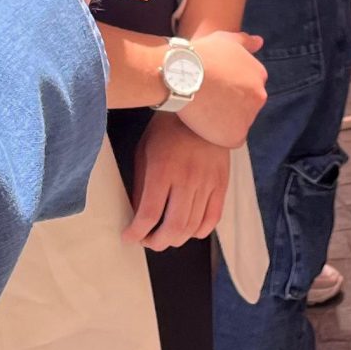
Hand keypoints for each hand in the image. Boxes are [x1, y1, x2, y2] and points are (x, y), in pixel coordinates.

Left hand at [126, 112, 229, 248]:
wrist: (203, 107)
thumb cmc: (167, 129)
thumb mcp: (145, 151)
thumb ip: (142, 185)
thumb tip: (138, 214)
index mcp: (163, 170)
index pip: (149, 214)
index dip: (136, 232)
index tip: (129, 237)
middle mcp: (187, 179)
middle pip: (173, 227)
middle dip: (156, 242)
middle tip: (147, 241)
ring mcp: (208, 183)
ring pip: (192, 227)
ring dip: (175, 239)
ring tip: (164, 236)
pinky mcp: (222, 184)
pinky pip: (212, 219)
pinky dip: (199, 232)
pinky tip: (187, 230)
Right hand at [173, 30, 267, 148]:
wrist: (182, 75)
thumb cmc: (202, 55)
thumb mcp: (225, 40)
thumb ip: (245, 42)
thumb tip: (260, 42)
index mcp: (259, 75)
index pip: (249, 88)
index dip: (231, 88)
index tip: (216, 87)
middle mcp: (259, 96)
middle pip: (246, 105)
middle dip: (231, 104)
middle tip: (209, 99)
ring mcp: (249, 117)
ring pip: (239, 122)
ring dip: (226, 120)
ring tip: (204, 110)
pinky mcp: (235, 135)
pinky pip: (231, 139)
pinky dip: (220, 135)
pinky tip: (206, 124)